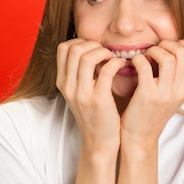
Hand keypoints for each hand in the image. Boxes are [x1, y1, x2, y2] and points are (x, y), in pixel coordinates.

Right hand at [56, 38, 126, 152]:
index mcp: (62, 82)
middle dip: (93, 45)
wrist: (99, 142)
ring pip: (87, 57)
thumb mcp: (79, 93)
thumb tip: (90, 49)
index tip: (93, 48)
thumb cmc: (93, 115)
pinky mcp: (99, 100)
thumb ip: (80, 73)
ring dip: (104, 52)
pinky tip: (121, 66)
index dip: (80, 42)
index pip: (62, 48)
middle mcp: (68, 87)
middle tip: (105, 52)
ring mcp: (82, 94)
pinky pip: (107, 70)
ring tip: (112, 58)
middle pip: (74, 49)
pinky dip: (116, 63)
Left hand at [121, 39, 183, 143]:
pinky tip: (133, 64)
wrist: (140, 137)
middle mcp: (180, 90)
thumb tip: (173, 47)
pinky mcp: (147, 95)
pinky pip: (144, 66)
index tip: (169, 48)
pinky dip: (137, 59)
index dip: (183, 44)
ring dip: (153, 51)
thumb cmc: (152, 111)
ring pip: (167, 57)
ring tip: (145, 57)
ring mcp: (165, 94)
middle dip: (167, 44)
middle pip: (183, 52)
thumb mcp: (173, 95)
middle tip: (155, 50)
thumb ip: (177, 75)